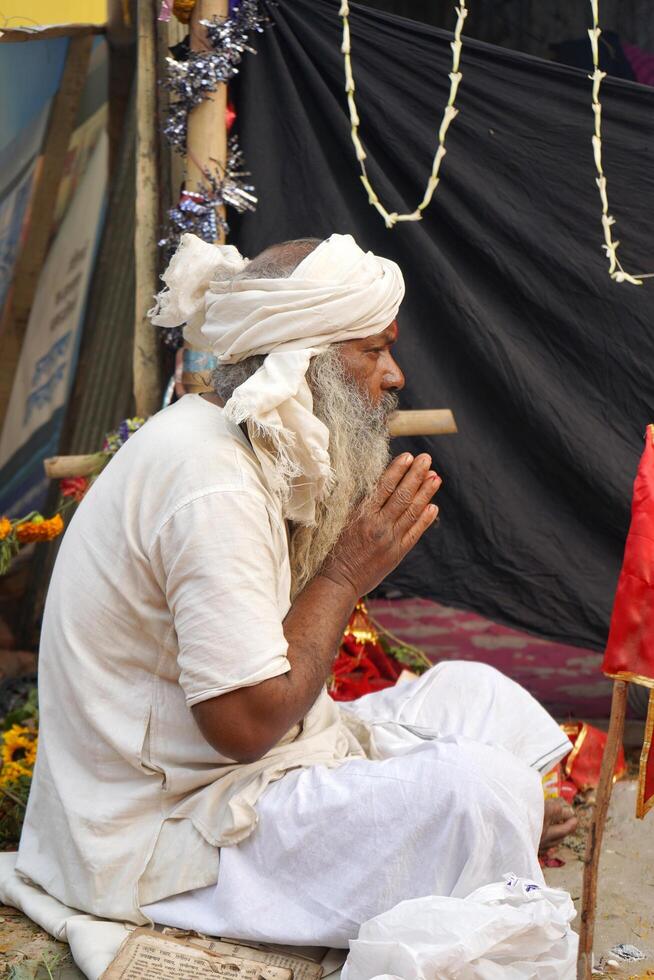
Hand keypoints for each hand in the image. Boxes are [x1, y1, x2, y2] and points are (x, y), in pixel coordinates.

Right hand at [323, 453, 440, 597]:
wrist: (338, 583)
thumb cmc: (332, 552)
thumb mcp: (338, 523)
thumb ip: (355, 506)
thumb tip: (369, 486)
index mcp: (362, 516)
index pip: (384, 487)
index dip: (397, 470)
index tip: (408, 456)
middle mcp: (379, 526)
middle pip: (402, 495)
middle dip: (416, 475)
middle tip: (427, 459)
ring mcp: (390, 540)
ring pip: (412, 512)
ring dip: (425, 493)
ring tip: (436, 477)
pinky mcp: (397, 553)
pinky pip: (414, 533)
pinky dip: (425, 519)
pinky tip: (433, 506)